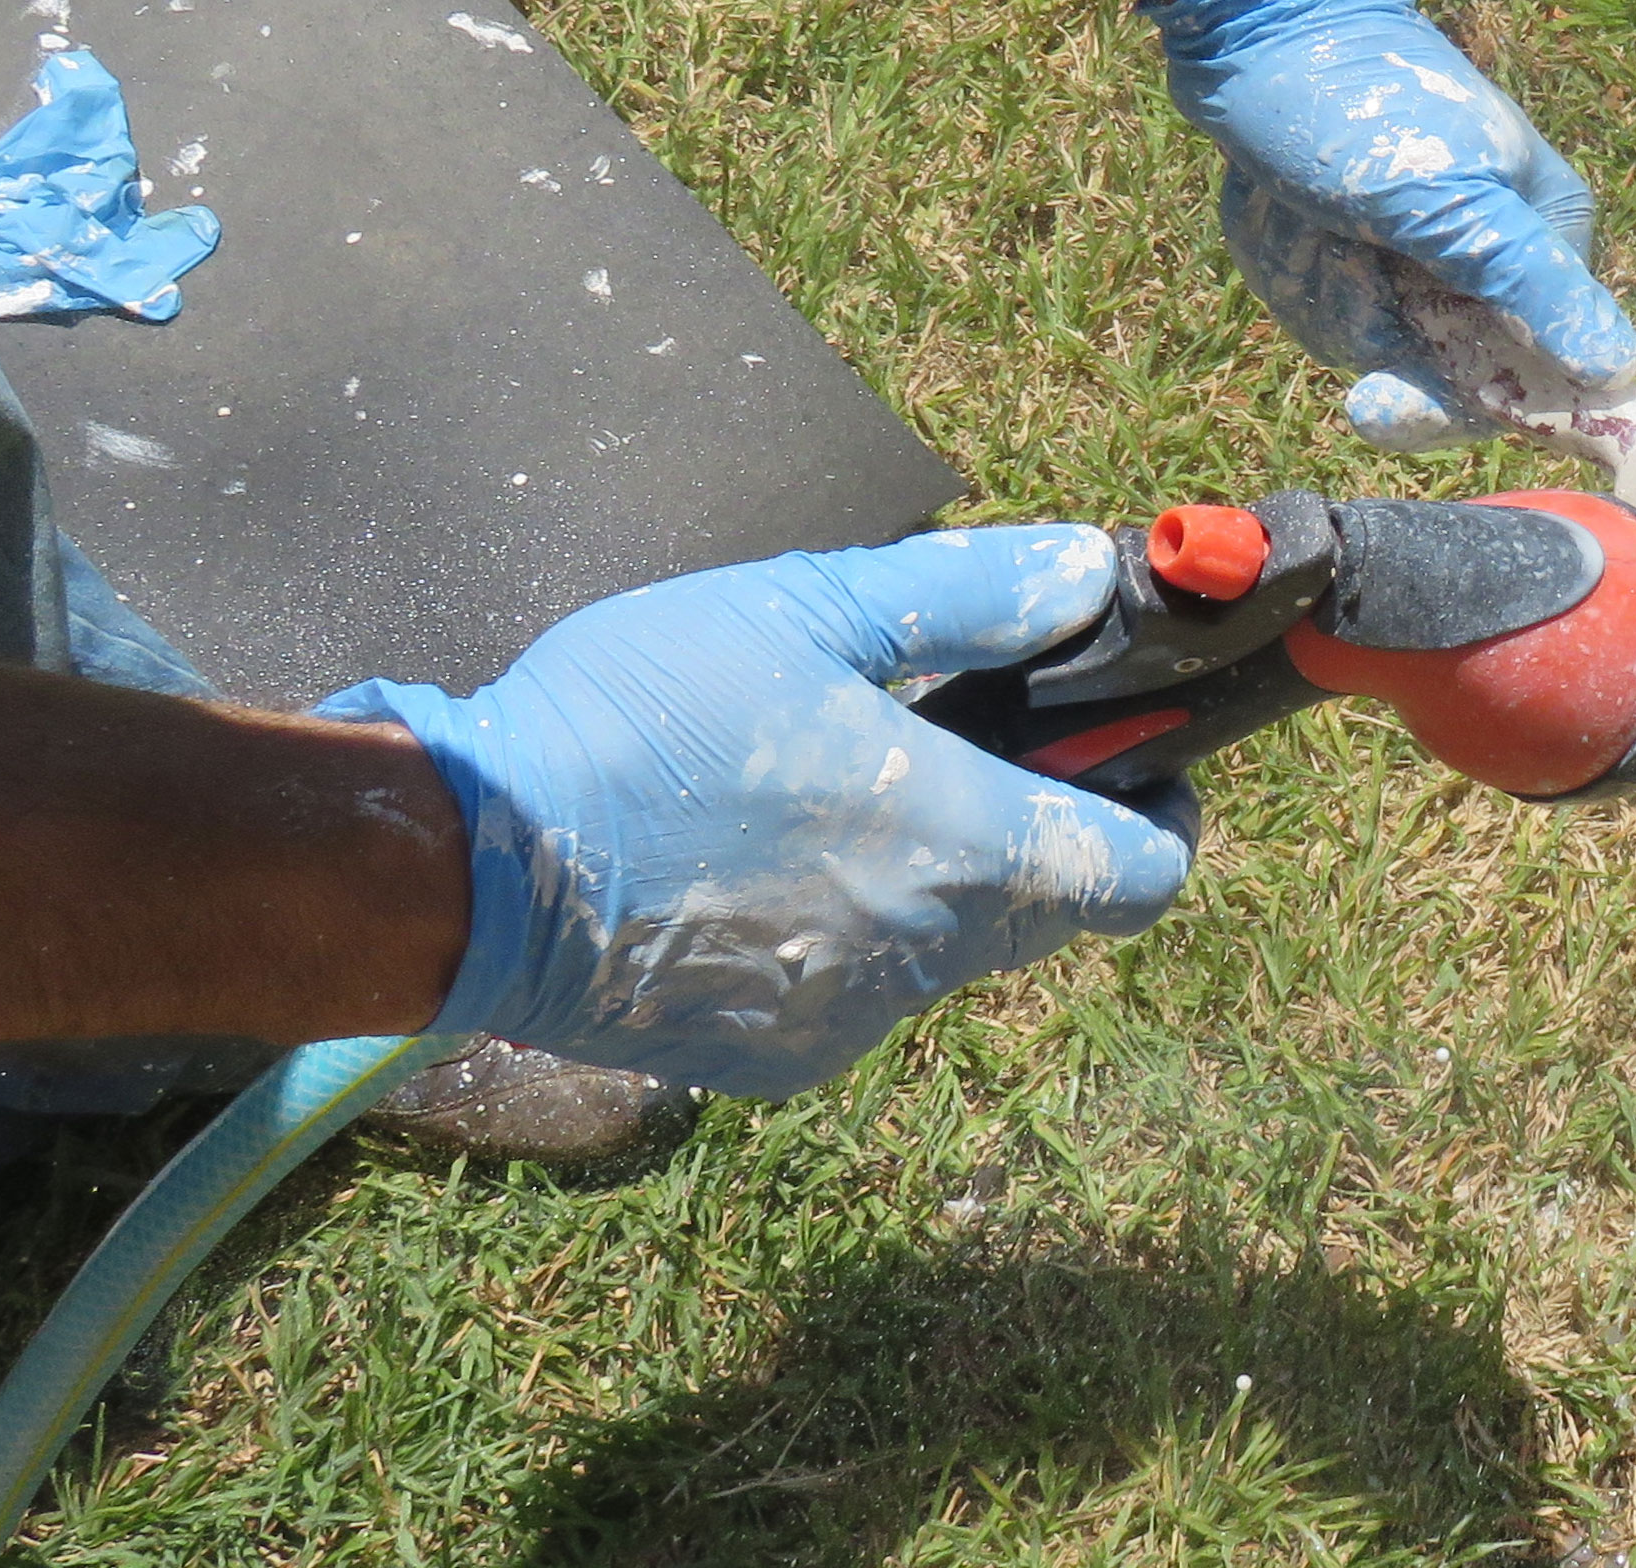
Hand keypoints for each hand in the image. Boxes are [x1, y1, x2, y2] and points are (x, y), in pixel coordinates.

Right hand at [315, 528, 1191, 1098]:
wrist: (472, 870)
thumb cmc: (639, 722)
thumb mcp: (804, 614)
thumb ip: (963, 600)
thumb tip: (1082, 576)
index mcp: (963, 845)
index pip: (1149, 877)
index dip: (1164, 818)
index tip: (1131, 764)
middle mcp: (930, 954)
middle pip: (1056, 913)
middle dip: (1043, 835)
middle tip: (970, 751)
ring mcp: (854, 1018)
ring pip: (951, 952)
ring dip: (933, 885)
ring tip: (834, 798)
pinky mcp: (778, 1060)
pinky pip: (858, 994)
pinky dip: (843, 936)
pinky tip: (758, 869)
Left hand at [1148, 0, 1635, 450]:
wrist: (1255, 29)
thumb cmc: (1356, 103)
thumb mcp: (1445, 201)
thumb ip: (1529, 286)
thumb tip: (1618, 375)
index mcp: (1548, 238)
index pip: (1526, 380)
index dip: (1450, 399)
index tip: (1376, 400)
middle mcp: (1499, 256)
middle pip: (1439, 371)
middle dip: (1366, 320)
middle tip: (1335, 242)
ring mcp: (1432, 257)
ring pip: (1373, 342)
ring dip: (1321, 288)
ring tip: (1307, 208)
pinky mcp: (1372, 251)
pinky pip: (1334, 309)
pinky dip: (1297, 268)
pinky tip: (1284, 208)